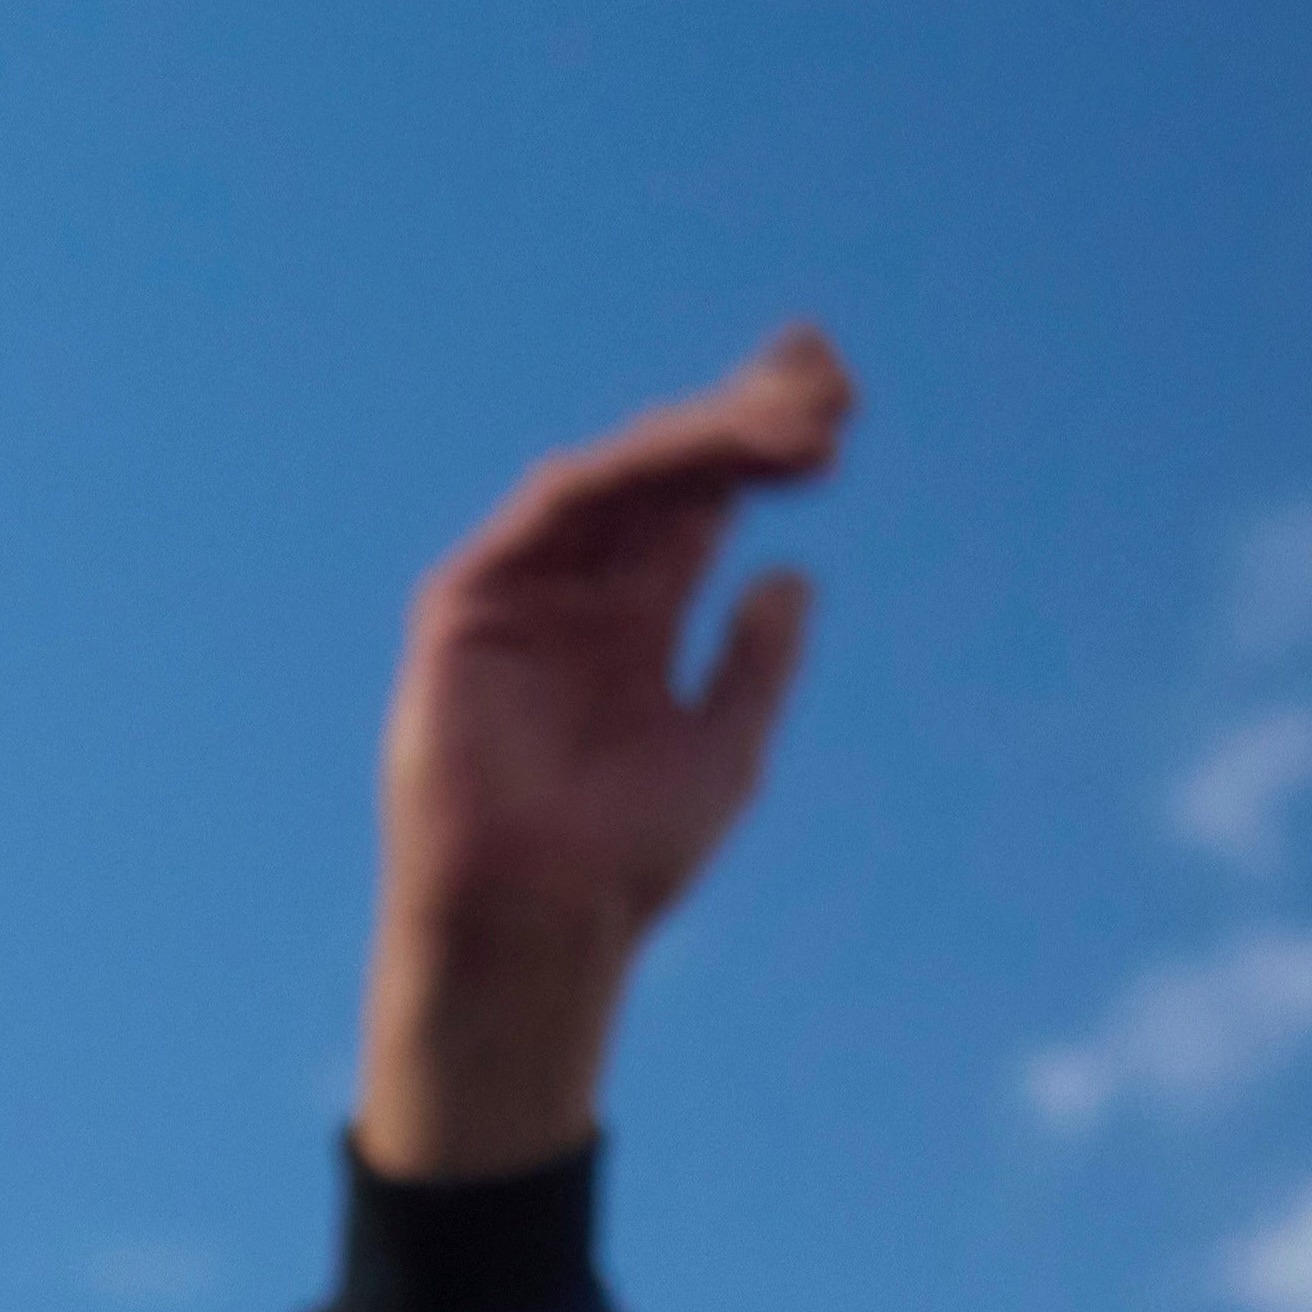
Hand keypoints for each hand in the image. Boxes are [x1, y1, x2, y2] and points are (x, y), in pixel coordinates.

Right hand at [357, 325, 857, 1178]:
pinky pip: (560, 505)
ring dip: (712, 435)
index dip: (764, 441)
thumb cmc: (624, 864)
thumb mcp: (724, 752)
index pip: (706, 499)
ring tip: (802, 422)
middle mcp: (584, 586)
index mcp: (639, 615)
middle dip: (750, 415)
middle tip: (836, 384)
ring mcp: (526, 587)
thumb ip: (755, 663)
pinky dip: (638, 472)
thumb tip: (793, 573)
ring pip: (627, 474)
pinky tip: (717, 461)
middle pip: (672, 468)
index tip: (840, 399)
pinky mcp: (470, 599)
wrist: (537, 927)